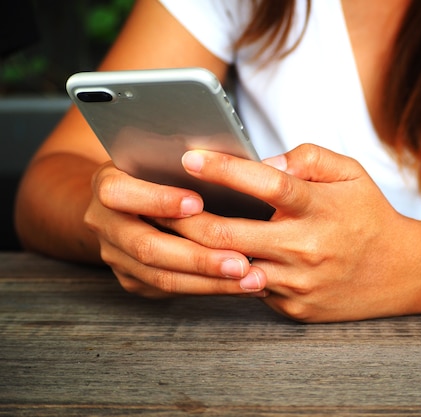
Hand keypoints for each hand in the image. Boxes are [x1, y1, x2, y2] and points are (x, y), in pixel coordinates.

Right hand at [85, 161, 267, 297]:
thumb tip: (230, 161)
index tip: (198, 203)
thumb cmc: (156, 171)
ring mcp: (116, 256)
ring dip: (210, 281)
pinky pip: (171, 290)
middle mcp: (104, 223)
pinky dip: (209, 288)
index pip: (121, 194)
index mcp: (107, 184)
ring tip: (250, 279)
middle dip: (198, 257)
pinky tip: (239, 285)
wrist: (127, 202)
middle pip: (147, 247)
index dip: (159, 200)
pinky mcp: (132, 280)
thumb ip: (184, 163)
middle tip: (240, 262)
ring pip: (162, 277)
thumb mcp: (161, 156)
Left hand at [160, 144, 420, 321]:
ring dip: (196, 252)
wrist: (401, 273)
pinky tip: (211, 260)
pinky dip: (229, 273)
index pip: (267, 184)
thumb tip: (266, 161)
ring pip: (230, 268)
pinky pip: (250, 289)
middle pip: (229, 236)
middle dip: (186, 220)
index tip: (189, 156)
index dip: (225, 169)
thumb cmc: (369, 216)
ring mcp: (298, 284)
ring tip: (169, 233)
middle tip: (157, 204)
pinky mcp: (294, 308)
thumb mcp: (352, 173)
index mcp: (319, 208)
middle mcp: (306, 248)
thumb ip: (309, 157)